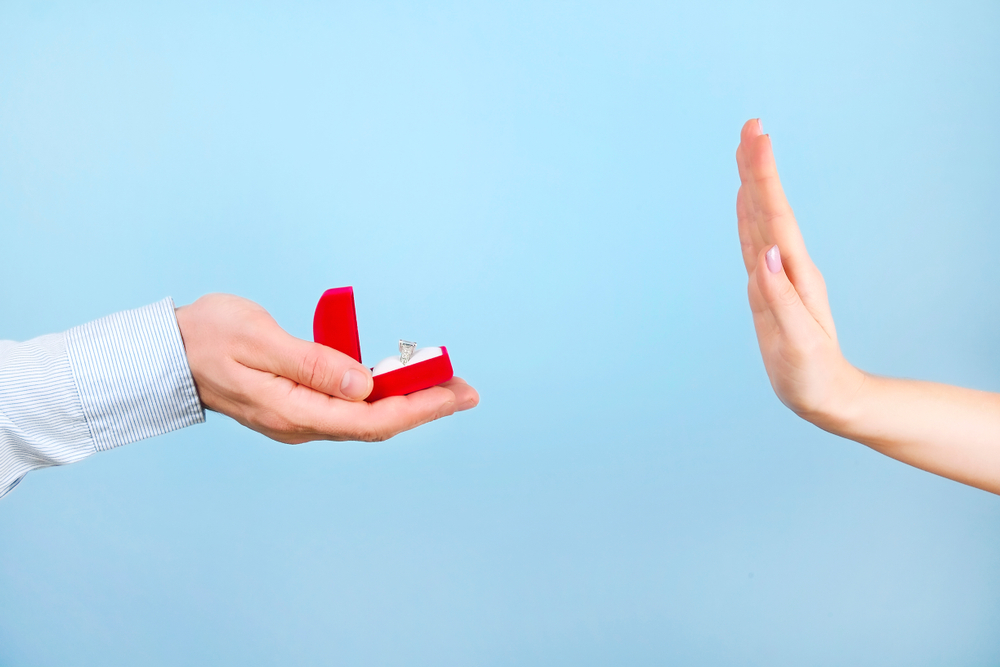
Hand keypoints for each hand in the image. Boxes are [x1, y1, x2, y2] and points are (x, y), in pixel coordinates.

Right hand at [174, 294, 478, 443]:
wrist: (168, 353)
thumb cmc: (208, 337)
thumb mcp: (258, 339)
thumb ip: (312, 363)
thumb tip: (364, 386)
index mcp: (294, 412)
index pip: (371, 420)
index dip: (419, 407)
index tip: (456, 393)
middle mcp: (302, 424)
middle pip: (377, 424)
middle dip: (425, 406)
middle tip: (466, 389)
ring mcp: (301, 419)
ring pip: (367, 418)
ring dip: (407, 400)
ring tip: (445, 381)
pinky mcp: (300, 407)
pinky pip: (351, 408)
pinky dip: (382, 394)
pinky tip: (401, 380)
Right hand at [735, 119, 863, 428]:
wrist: (827, 396)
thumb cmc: (812, 375)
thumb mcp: (797, 343)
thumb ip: (780, 298)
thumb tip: (764, 254)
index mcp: (793, 276)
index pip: (776, 216)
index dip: (764, 176)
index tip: (757, 138)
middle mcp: (787, 268)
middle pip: (768, 207)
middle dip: (758, 166)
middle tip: (750, 126)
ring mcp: (778, 275)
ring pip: (761, 219)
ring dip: (754, 183)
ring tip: (746, 150)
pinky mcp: (769, 287)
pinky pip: (754, 241)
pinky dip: (748, 215)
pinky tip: (744, 200)